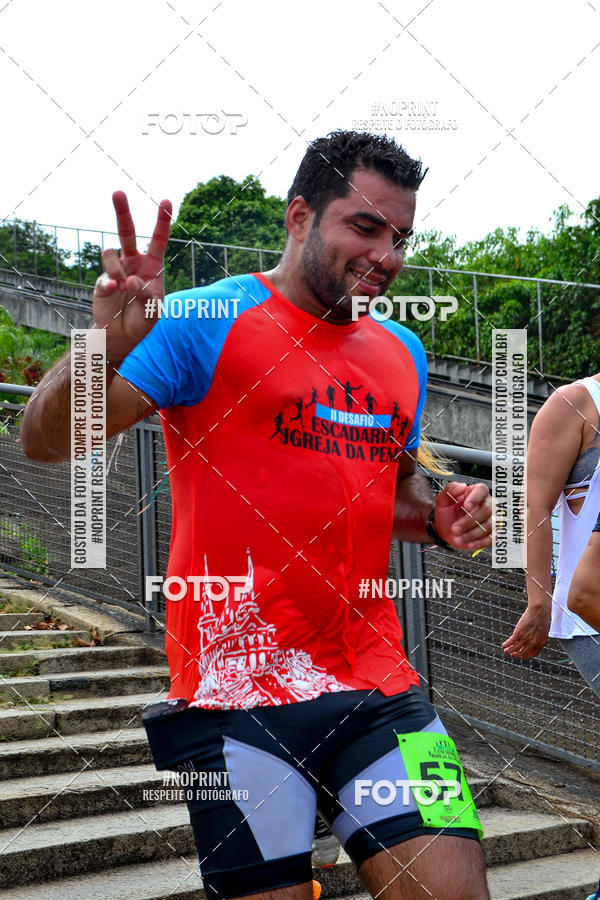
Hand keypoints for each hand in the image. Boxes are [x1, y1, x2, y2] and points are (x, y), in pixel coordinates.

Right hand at [93, 191, 171, 358]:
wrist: (122, 336)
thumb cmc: (144, 321)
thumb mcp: (153, 311)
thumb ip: (147, 295)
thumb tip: (131, 281)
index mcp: (152, 266)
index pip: (158, 239)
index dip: (162, 221)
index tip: (166, 201)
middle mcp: (133, 262)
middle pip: (126, 231)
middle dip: (122, 211)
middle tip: (117, 192)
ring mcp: (116, 270)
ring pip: (111, 254)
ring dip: (118, 269)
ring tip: (124, 288)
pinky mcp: (103, 281)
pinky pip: (105, 276)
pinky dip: (111, 284)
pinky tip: (115, 292)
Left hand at [433, 481, 491, 550]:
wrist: (444, 529)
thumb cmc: (446, 513)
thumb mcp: (442, 500)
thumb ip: (450, 489)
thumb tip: (461, 486)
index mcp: (476, 492)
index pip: (482, 490)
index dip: (476, 498)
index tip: (466, 506)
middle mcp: (487, 504)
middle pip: (487, 509)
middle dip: (469, 521)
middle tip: (455, 528)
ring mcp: (491, 519)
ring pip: (489, 525)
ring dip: (472, 533)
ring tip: (457, 537)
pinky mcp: (491, 533)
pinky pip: (491, 538)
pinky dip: (479, 542)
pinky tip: (468, 543)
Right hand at [502, 606, 550, 658]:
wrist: (539, 612)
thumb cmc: (542, 618)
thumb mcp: (542, 630)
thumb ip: (538, 636)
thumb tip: (532, 637)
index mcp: (540, 643)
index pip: (532, 653)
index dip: (526, 656)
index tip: (522, 657)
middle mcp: (533, 643)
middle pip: (523, 652)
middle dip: (516, 654)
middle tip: (512, 655)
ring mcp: (525, 639)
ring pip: (515, 648)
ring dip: (509, 650)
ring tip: (505, 651)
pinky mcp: (518, 634)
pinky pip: (511, 642)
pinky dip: (506, 644)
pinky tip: (503, 645)